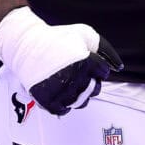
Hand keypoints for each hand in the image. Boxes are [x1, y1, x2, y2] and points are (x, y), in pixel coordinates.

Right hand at [0, 7, 124, 115]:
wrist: (26, 43)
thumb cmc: (55, 38)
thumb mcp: (84, 34)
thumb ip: (105, 48)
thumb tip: (118, 66)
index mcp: (85, 61)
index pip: (102, 73)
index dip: (97, 68)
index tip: (87, 63)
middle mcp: (74, 78)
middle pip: (93, 90)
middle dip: (90, 82)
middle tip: (78, 73)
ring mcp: (60, 90)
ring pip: (80, 102)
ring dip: (77, 94)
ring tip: (68, 81)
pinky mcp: (46, 99)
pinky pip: (62, 110)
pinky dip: (64, 105)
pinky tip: (61, 93)